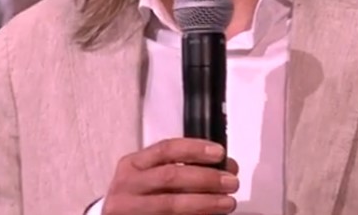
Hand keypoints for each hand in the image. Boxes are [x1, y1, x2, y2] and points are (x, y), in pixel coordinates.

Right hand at [102, 138, 239, 214]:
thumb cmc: (140, 195)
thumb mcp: (151, 175)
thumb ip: (183, 167)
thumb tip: (225, 167)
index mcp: (132, 164)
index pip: (166, 149)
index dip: (195, 149)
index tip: (220, 153)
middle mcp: (126, 185)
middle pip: (170, 176)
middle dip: (206, 178)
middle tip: (231, 182)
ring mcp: (128, 209)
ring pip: (170, 204)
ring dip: (204, 202)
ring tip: (227, 203)